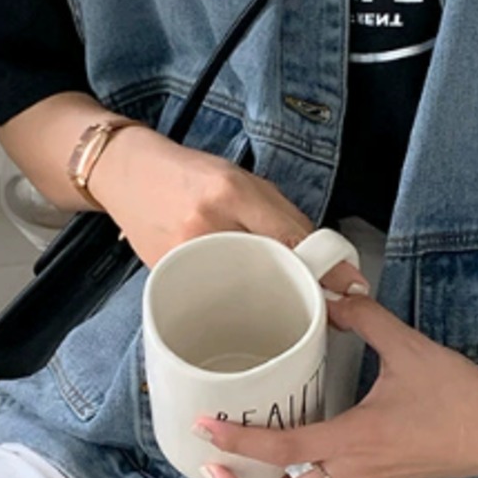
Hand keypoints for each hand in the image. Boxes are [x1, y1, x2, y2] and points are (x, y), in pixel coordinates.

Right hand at [86, 124, 365, 293]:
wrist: (125, 175)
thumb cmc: (189, 175)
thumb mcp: (241, 182)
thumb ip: (282, 217)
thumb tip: (327, 260)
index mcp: (230, 191)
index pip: (288, 236)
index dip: (325, 267)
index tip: (352, 289)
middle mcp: (206, 224)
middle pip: (268, 269)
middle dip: (297, 288)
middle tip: (320, 303)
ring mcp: (182, 256)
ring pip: (241, 290)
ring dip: (267, 299)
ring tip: (277, 299)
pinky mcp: (165, 279)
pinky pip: (212, 296)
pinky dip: (231, 300)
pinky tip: (235, 297)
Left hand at [193, 292, 477, 477]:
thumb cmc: (457, 395)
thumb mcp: (409, 348)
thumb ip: (367, 320)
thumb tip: (335, 299)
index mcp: (354, 440)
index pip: (282, 450)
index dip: (238, 442)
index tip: (205, 428)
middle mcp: (353, 470)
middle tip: (210, 467)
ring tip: (238, 471)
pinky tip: (288, 460)